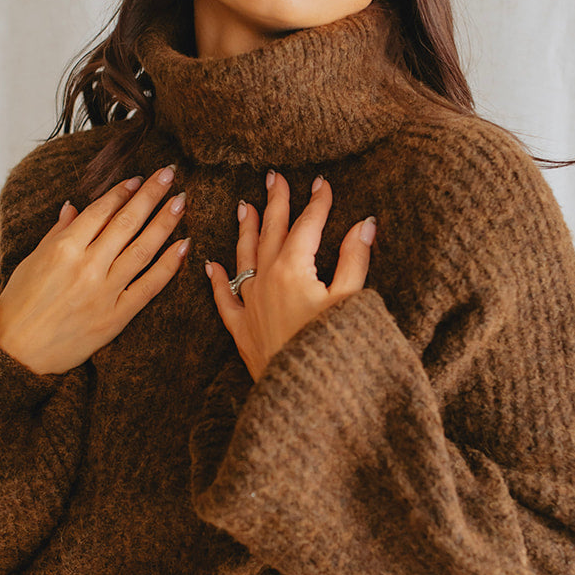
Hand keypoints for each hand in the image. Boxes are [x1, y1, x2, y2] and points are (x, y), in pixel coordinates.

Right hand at [0, 165, 188, 374]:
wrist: (16, 353)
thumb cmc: (20, 305)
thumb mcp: (32, 261)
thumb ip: (57, 233)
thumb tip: (74, 207)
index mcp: (63, 249)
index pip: (101, 211)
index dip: (122, 192)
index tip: (139, 178)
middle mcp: (87, 267)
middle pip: (127, 223)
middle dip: (151, 195)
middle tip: (169, 174)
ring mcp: (104, 292)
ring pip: (143, 249)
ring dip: (165, 222)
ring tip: (181, 200)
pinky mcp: (116, 317)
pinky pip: (149, 286)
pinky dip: (169, 264)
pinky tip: (184, 245)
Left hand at [205, 169, 376, 383]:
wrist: (305, 396)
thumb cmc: (333, 348)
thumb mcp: (351, 301)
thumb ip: (354, 259)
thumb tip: (364, 224)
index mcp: (294, 269)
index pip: (307, 225)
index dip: (316, 202)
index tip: (322, 182)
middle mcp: (266, 281)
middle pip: (272, 232)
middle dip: (275, 202)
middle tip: (273, 177)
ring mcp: (251, 305)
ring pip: (244, 257)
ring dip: (246, 230)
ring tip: (244, 206)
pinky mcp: (242, 330)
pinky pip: (224, 299)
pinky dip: (217, 280)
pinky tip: (211, 266)